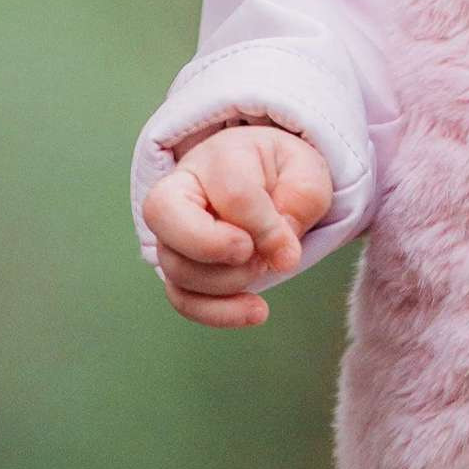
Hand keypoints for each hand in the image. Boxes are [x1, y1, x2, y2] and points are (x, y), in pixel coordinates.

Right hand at [142, 120, 334, 327]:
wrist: (268, 179)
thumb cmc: (284, 172)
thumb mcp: (306, 173)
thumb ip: (299, 204)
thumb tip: (281, 257)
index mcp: (219, 156)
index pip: (229, 191)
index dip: (262, 227)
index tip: (289, 248)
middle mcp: (183, 188)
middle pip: (162, 212)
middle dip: (210, 245)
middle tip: (250, 254)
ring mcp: (173, 230)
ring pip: (175, 266)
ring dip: (226, 282)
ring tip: (263, 268)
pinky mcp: (178, 266)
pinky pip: (181, 298)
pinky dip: (216, 313)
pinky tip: (255, 311)